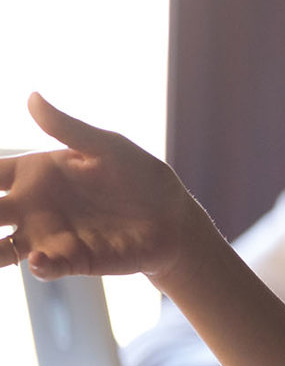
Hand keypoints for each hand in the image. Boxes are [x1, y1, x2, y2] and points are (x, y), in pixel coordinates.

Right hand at [0, 94, 199, 284]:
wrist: (173, 218)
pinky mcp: (70, 261)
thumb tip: (32, 98)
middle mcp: (31, 207)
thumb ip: (68, 129)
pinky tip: (38, 258)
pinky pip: (41, 268)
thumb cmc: (139, 176)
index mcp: (34, 174)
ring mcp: (46, 237)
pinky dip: (36, 266)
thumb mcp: (106, 147)